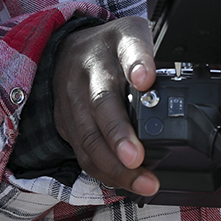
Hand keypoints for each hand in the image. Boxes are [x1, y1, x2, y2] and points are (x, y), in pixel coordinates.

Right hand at [53, 16, 159, 196]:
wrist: (65, 52)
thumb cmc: (109, 49)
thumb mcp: (133, 36)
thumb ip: (147, 57)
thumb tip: (155, 82)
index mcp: (114, 45)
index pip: (128, 50)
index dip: (137, 65)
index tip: (145, 80)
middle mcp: (88, 73)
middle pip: (101, 104)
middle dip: (118, 135)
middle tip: (137, 158)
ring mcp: (73, 101)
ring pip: (90, 138)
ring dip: (116, 166)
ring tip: (144, 183)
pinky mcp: (66, 124)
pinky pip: (83, 152)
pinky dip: (104, 171)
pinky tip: (126, 182)